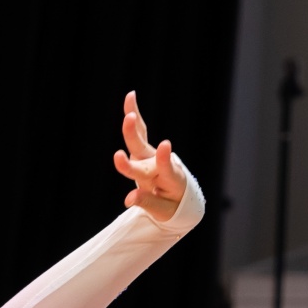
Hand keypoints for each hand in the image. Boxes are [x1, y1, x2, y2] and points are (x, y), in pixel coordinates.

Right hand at [112, 91, 187, 221]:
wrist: (179, 197)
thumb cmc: (172, 206)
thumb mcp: (163, 210)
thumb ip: (147, 202)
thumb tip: (128, 199)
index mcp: (171, 179)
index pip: (166, 168)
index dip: (165, 158)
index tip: (165, 145)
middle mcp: (159, 164)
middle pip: (144, 150)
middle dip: (133, 135)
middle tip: (129, 119)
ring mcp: (151, 156)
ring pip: (140, 136)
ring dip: (133, 119)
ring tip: (129, 100)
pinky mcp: (145, 152)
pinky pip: (140, 132)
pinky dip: (134, 115)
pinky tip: (130, 96)